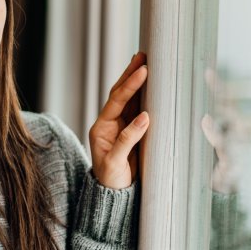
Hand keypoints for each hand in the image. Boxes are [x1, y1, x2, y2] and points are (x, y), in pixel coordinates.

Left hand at [88, 52, 148, 188]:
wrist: (114, 194)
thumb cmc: (112, 180)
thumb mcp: (116, 162)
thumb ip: (128, 139)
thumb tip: (145, 117)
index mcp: (101, 128)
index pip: (116, 101)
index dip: (130, 86)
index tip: (143, 72)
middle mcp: (109, 123)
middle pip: (119, 93)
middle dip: (130, 74)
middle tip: (142, 55)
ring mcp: (119, 126)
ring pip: (128, 98)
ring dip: (136, 80)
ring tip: (144, 61)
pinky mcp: (130, 130)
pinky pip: (136, 108)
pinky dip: (143, 94)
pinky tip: (149, 83)